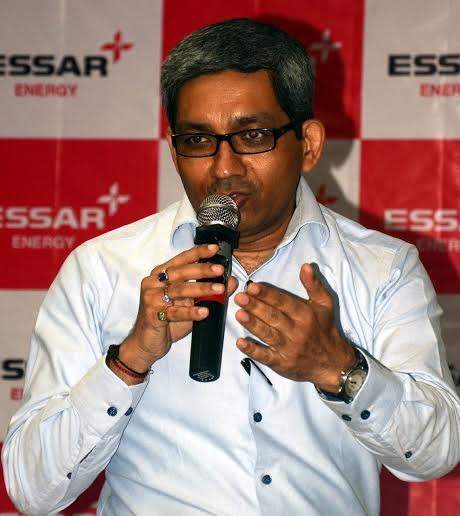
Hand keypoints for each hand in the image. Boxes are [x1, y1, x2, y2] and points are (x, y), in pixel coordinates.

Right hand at [120, 244, 237, 372]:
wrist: (146, 344)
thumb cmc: (168, 321)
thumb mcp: (191, 304)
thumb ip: (208, 292)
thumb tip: (231, 281)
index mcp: (161, 274)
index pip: (181, 259)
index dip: (198, 253)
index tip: (214, 249)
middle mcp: (153, 282)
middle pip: (180, 272)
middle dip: (202, 270)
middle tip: (220, 270)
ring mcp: (151, 297)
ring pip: (179, 290)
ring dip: (202, 289)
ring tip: (220, 290)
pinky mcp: (152, 314)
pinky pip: (175, 312)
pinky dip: (191, 312)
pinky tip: (204, 312)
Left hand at [234, 263, 354, 389]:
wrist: (333, 363)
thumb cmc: (326, 329)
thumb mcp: (325, 304)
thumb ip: (314, 285)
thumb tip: (306, 266)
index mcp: (306, 315)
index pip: (283, 302)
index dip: (267, 294)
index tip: (252, 286)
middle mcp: (297, 331)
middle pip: (273, 317)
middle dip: (255, 306)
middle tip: (240, 297)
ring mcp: (289, 348)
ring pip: (268, 334)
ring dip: (252, 324)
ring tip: (239, 314)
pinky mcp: (282, 363)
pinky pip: (265, 356)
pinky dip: (252, 350)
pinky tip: (240, 342)